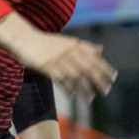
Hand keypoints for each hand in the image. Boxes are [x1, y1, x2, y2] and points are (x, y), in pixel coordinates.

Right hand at [0, 14, 115, 101]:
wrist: (24, 39)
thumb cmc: (46, 43)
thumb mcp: (66, 41)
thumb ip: (84, 47)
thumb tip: (100, 50)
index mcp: (75, 45)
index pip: (94, 57)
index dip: (105, 68)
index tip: (113, 78)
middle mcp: (69, 51)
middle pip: (88, 68)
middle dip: (99, 80)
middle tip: (106, 92)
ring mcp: (58, 59)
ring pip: (76, 76)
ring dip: (85, 88)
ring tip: (90, 98)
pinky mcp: (48, 67)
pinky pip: (62, 80)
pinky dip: (68, 88)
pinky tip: (73, 96)